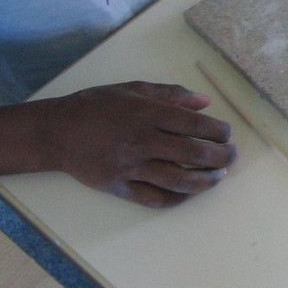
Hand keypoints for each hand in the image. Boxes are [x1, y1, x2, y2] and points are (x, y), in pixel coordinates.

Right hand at [23, 82, 234, 206]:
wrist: (55, 132)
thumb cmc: (96, 106)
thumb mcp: (133, 89)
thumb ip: (171, 94)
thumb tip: (205, 102)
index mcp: (148, 113)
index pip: (196, 125)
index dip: (219, 132)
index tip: (227, 134)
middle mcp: (143, 141)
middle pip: (193, 154)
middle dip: (221, 158)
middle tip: (231, 157)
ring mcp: (131, 167)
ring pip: (179, 181)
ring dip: (206, 181)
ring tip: (217, 177)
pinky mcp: (119, 187)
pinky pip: (154, 198)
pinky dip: (177, 198)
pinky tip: (189, 193)